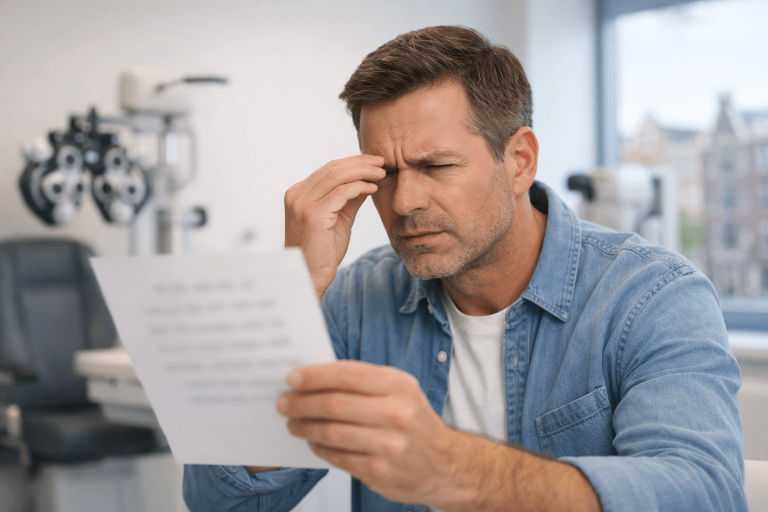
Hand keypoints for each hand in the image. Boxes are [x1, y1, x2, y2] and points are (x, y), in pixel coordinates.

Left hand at [276, 361, 454, 505]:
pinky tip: (313, 441)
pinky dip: (319, 447)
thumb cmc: (414, 423)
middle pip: (334, 404)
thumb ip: (364, 382)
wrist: (445, 465)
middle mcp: (396, 413)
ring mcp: (388, 445)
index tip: (293, 378)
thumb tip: (315, 377)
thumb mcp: (400, 391)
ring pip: (331, 432)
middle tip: (285, 403)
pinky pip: (337, 456)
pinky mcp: (379, 471)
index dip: (315, 375)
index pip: (347, 375)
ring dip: (304, 426)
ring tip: (293, 423)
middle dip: (302, 402)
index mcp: (399, 385)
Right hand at [284, 155, 385, 300]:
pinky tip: (373, 188)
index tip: (373, 162)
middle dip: (360, 162)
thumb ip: (349, 200)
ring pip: (337, 175)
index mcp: (298, 193)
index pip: (328, 168)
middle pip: (333, 167)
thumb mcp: (338, 220)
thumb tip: (367, 181)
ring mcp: (303, 204)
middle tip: (382, 162)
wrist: (308, 277)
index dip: (353, 162)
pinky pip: (341, 193)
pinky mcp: (314, 215)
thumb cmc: (322, 252)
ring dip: (363, 172)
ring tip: (381, 173)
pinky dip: (360, 187)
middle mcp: (297, 195)